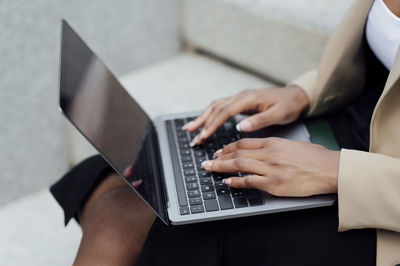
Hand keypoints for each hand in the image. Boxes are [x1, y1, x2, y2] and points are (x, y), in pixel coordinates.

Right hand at [183, 85, 309, 145]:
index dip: (212, 124)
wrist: (296, 95)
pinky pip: (220, 108)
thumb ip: (259, 120)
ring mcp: (239, 98)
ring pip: (215, 106)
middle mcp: (240, 96)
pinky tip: (204, 122)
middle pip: (215, 108)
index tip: (204, 136)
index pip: (224, 111)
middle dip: (202, 122)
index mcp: (248, 98)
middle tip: (191, 135)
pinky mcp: (240, 103)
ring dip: (202, 117)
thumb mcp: (278, 114)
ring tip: (190, 129)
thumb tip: (240, 127)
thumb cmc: (288, 105)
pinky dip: (210, 115)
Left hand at [201, 138, 338, 196]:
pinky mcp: (274, 183)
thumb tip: (262, 152)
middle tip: (207, 162)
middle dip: (219, 158)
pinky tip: (228, 182)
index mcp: (273, 142)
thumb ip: (275, 147)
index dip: (228, 147)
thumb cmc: (315, 157)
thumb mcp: (292, 146)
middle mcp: (269, 153)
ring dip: (222, 168)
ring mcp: (270, 168)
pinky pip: (249, 181)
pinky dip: (236, 182)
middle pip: (237, 153)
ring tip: (210, 170)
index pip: (244, 143)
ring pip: (239, 165)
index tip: (219, 151)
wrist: (330, 168)